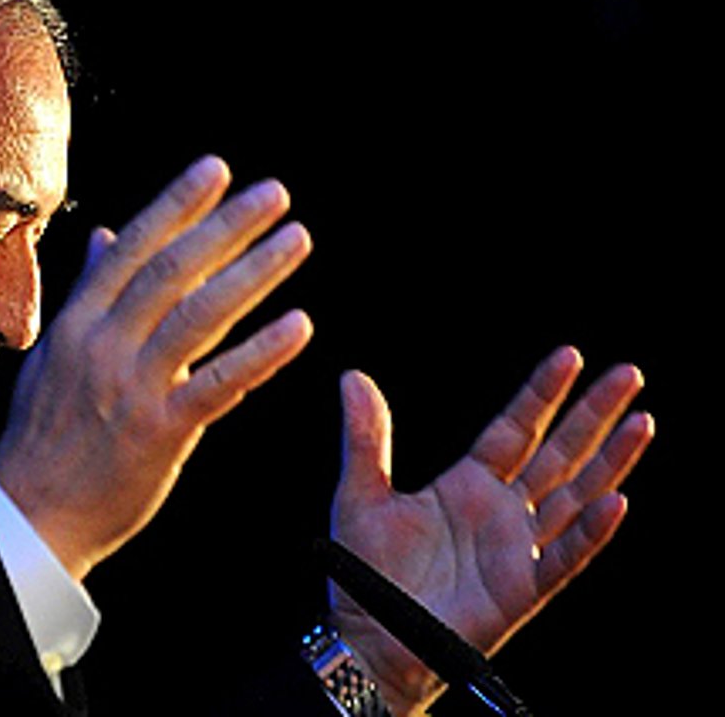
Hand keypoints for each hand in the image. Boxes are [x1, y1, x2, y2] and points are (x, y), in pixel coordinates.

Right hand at [0, 156, 312, 579]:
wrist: (31, 514)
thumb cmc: (44, 435)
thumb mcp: (54, 354)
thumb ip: (88, 292)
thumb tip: (107, 237)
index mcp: (77, 322)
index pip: (133, 248)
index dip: (177, 204)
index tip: (216, 169)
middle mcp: (103, 345)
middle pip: (172, 270)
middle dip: (227, 225)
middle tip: (274, 193)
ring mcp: (132, 387)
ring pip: (201, 315)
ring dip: (254, 272)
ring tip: (296, 240)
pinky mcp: (161, 431)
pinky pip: (219, 382)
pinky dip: (262, 352)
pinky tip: (299, 326)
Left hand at [330, 347, 653, 713]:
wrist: (370, 638)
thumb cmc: (365, 572)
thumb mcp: (360, 494)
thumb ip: (366, 437)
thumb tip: (352, 377)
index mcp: (468, 483)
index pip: (515, 428)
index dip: (541, 393)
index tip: (569, 355)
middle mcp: (502, 510)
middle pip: (559, 452)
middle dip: (593, 414)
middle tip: (628, 373)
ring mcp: (519, 547)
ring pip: (576, 494)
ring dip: (611, 460)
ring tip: (643, 421)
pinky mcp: (524, 587)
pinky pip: (566, 555)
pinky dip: (592, 531)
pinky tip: (616, 501)